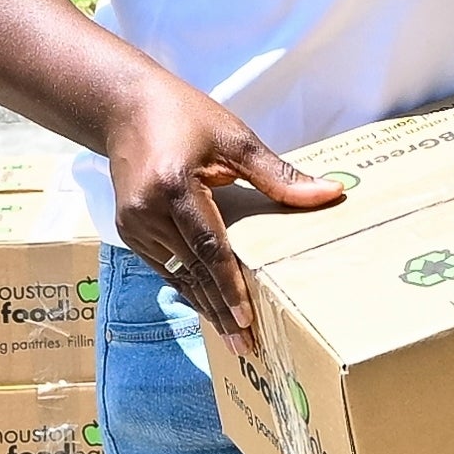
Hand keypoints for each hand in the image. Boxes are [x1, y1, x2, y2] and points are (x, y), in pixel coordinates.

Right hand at [102, 71, 343, 349]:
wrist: (124, 108)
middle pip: (192, 271)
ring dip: (204, 307)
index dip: (230, 286)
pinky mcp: (128, 231)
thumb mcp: (235, 138)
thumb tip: (329, 193)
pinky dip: (188, 288)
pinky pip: (164, 267)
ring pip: (176, 275)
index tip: (248, 318)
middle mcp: (147, 213)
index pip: (209, 247)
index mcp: (173, 187)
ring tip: (233, 338)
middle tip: (247, 346)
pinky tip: (209, 309)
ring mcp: (133, 226)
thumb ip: (278, 174)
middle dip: (221, 311)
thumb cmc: (185, 116)